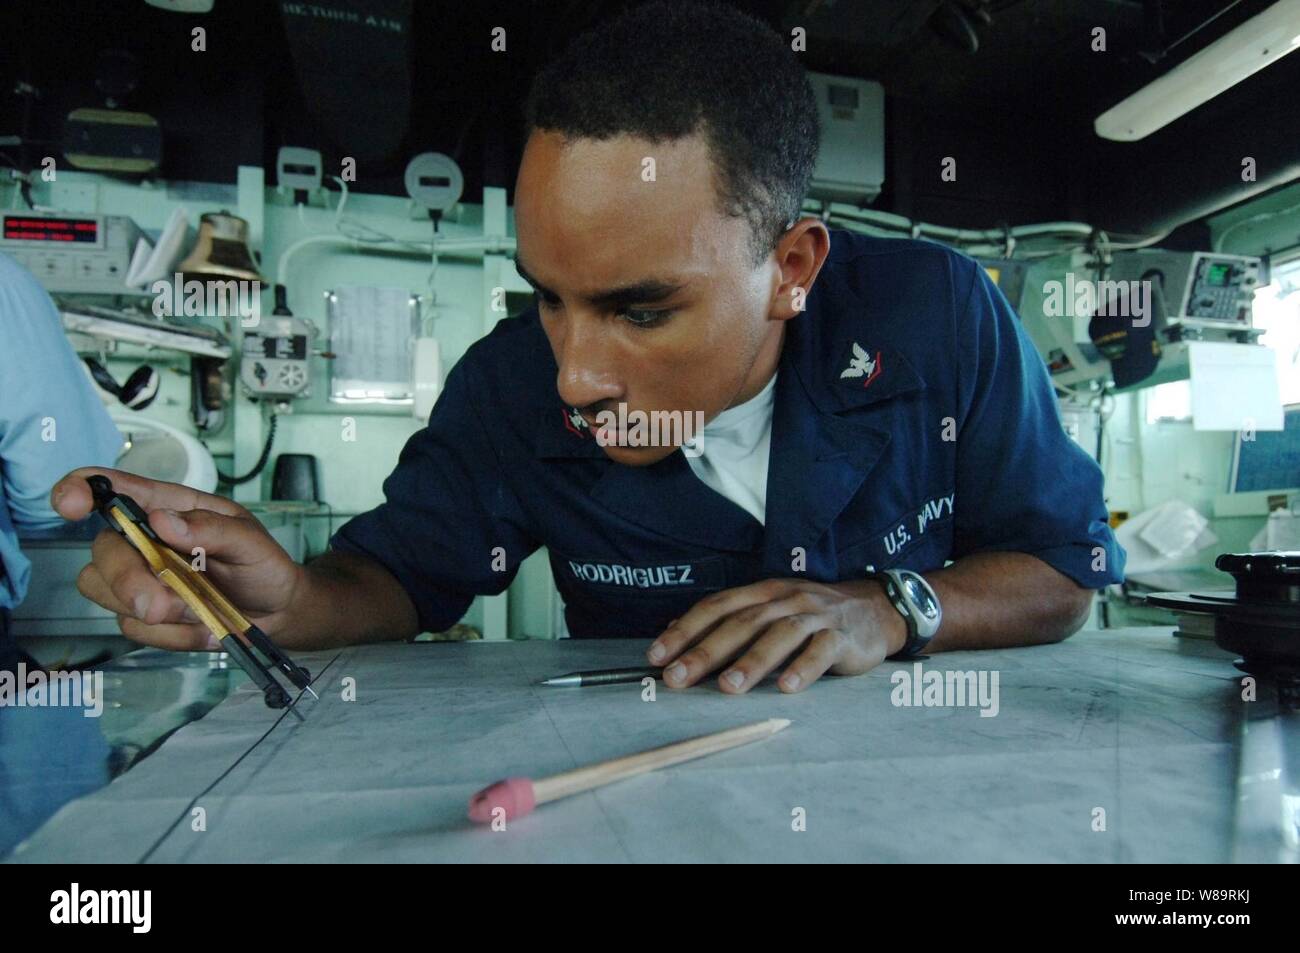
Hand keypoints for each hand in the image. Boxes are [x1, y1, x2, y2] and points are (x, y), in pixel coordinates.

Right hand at [51, 467, 302, 650]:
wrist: (277, 613)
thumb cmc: (261, 565)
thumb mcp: (250, 541)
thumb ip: (211, 528)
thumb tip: (163, 520)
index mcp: (168, 509)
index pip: (111, 489)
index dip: (80, 489)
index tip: (71, 504)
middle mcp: (144, 541)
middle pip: (101, 551)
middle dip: (126, 580)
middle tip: (161, 604)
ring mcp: (138, 579)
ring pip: (104, 591)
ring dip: (154, 611)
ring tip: (201, 610)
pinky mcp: (141, 616)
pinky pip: (134, 629)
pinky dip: (172, 635)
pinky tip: (203, 628)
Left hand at [645, 578, 907, 692]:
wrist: (876, 608)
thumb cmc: (812, 615)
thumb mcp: (771, 610)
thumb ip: (730, 621)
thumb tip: (676, 631)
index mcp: (763, 592)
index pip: (716, 607)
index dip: (685, 630)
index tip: (657, 656)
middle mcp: (785, 599)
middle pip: (741, 623)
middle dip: (706, 651)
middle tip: (678, 677)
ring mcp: (815, 616)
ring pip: (779, 635)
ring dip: (751, 661)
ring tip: (727, 687)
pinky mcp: (843, 637)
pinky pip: (821, 651)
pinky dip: (803, 668)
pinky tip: (787, 687)